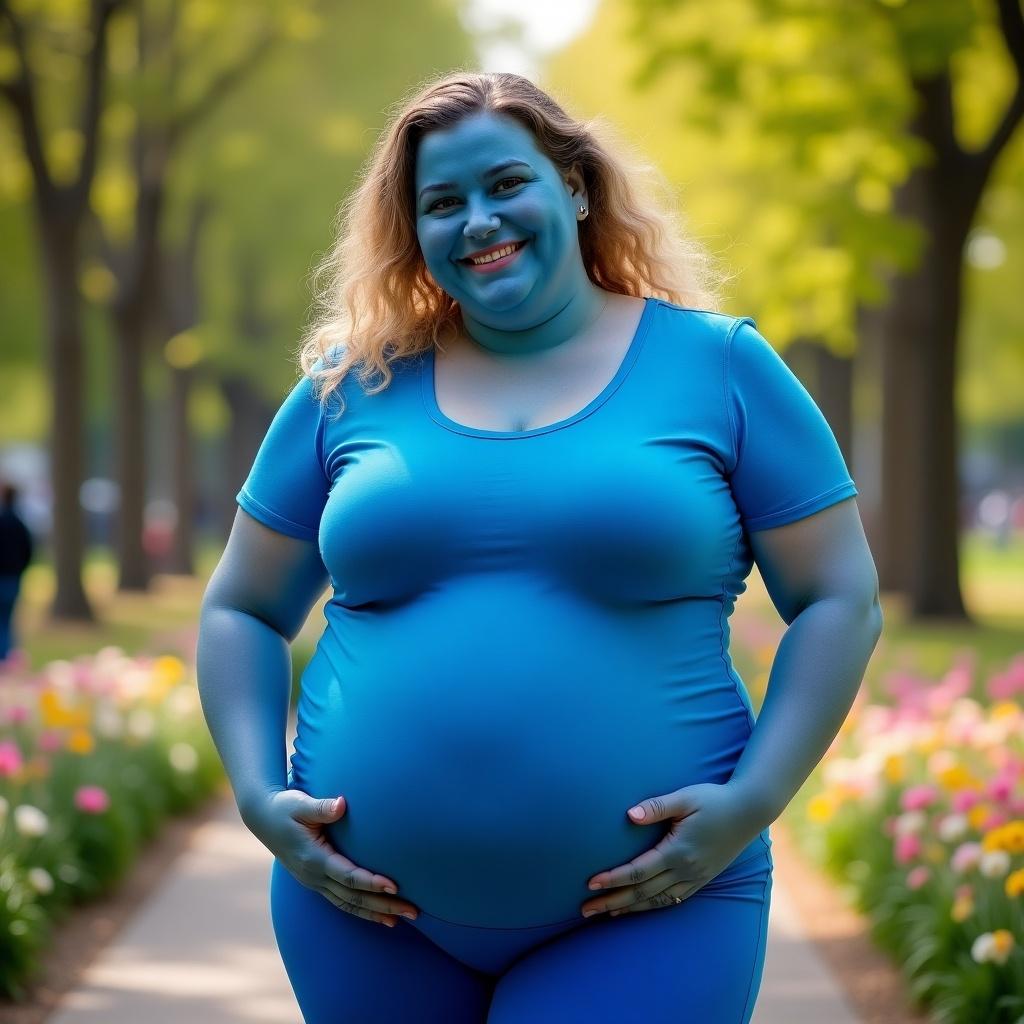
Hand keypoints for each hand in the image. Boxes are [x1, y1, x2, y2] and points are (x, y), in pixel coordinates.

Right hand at [242, 788, 419, 927]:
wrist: (263, 819)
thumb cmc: (285, 808)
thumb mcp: (299, 804)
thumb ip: (320, 807)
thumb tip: (341, 804)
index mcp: (313, 859)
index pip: (347, 876)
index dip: (371, 882)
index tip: (395, 886)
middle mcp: (314, 876)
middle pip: (353, 897)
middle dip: (383, 905)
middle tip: (413, 911)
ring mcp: (314, 882)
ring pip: (348, 904)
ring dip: (375, 913)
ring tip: (402, 919)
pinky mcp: (316, 882)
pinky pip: (342, 902)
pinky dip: (361, 910)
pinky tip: (380, 916)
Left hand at [580, 782, 760, 918]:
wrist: (748, 811)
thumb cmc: (714, 800)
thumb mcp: (685, 798)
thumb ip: (657, 807)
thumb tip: (630, 815)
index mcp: (678, 851)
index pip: (638, 871)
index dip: (613, 879)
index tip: (591, 883)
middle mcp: (686, 870)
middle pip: (642, 892)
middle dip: (613, 901)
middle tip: (585, 910)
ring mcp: (695, 877)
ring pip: (657, 900)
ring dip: (630, 908)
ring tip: (605, 913)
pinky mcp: (702, 879)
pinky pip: (672, 899)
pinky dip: (652, 906)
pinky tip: (638, 907)